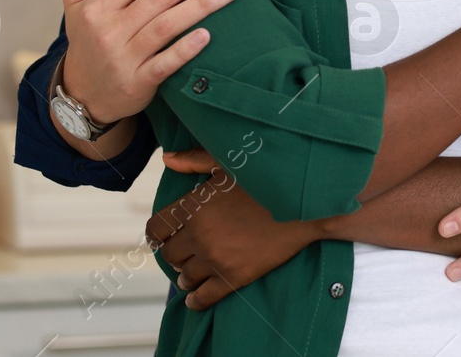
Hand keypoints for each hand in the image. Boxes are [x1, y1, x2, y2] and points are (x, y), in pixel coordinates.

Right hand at [61, 0, 237, 124]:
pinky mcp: (137, 83)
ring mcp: (124, 58)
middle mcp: (110, 30)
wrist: (83, 92)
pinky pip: (165, 64)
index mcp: (97, 6)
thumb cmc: (90, 35)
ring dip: (202, 5)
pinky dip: (185, 49)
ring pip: (167, 26)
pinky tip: (207, 35)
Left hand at [147, 149, 315, 310]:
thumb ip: (195, 160)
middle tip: (185, 253)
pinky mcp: (234, 276)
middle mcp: (199, 234)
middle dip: (175, 254)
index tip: (162, 237)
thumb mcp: (229, 162)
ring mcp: (216, 258)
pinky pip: (204, 297)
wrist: (304, 204)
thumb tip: (168, 159)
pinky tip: (196, 299)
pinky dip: (196, 301)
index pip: (158, 228)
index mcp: (194, 206)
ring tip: (192, 273)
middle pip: (170, 255)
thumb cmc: (266, 178)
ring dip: (186, 275)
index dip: (157, 234)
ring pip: (185, 277)